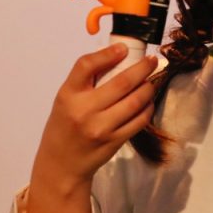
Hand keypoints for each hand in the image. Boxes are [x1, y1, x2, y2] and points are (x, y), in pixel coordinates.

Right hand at [29, 44, 157, 195]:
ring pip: (135, 101)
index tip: (123, 48)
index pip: (86, 65)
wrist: (61, 164)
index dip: (108, 54)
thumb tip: (118, 56)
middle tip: (151, 60)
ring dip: (148, 88)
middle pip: (121, 82)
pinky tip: (147, 101)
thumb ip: (87, 80)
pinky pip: (139, 120)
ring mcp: (101, 128)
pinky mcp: (114, 141)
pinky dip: (147, 107)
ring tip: (150, 81)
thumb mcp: (66, 99)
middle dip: (142, 68)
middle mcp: (84, 110)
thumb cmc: (64, 125)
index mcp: (68, 95)